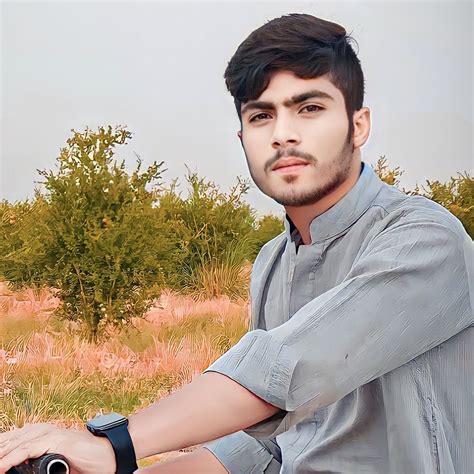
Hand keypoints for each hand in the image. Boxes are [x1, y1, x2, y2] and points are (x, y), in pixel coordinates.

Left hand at [0, 423, 116, 473]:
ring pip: (17, 443)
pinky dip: (13, 457)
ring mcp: (51, 434)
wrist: (109, 454)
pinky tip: (2, 466)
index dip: (2, 447)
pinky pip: (29, 449)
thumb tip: (20, 470)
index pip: (13, 439)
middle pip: (11, 439)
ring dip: (1, 454)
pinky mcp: (57, 441)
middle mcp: (44, 430)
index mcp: (42, 434)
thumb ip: (38, 464)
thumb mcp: (56, 463)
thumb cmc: (85, 461)